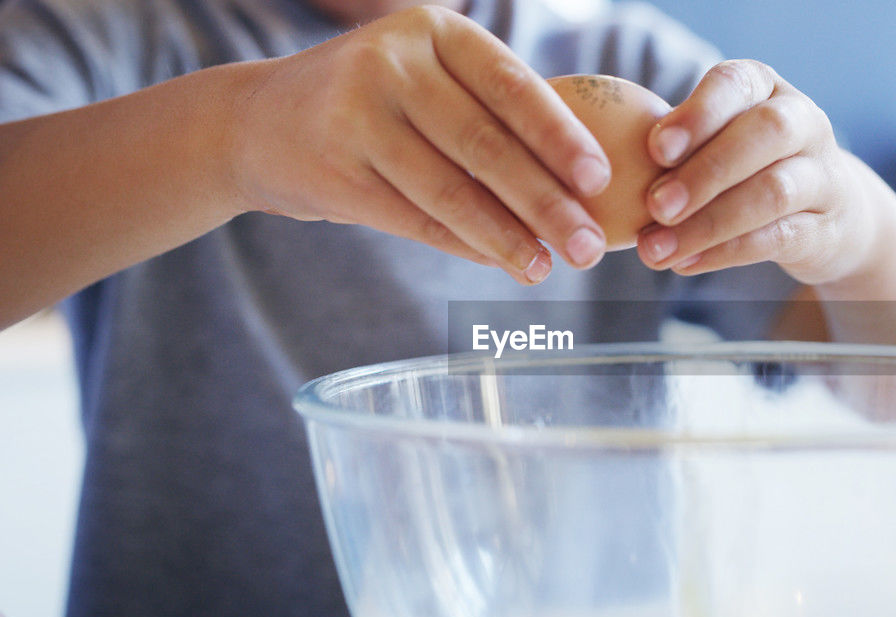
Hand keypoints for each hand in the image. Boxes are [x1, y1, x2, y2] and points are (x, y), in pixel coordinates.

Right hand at [230, 6, 611, 283]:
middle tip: (589, 246)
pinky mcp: (334, 171)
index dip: (560, 135)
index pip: (511, 85)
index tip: (601, 180)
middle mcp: (391, 63)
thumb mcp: (425, 76)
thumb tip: (585, 180)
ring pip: (452, 190)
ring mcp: (356, 115)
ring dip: (508, 237)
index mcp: (432, 30)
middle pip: (486, 144)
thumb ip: (490, 109)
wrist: (257, 123)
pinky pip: (417, 218)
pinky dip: (466, 246)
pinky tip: (501, 263)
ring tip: (548, 268)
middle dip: (546, 202)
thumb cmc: (374, 104)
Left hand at [635, 60, 871, 284]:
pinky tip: (685, 264)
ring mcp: (823, 175)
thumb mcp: (718, 142)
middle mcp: (804, 122)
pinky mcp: (828, 228)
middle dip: (706, 170)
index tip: (656, 148)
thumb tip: (605, 169)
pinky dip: (726, 253)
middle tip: (655, 206)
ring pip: (773, 192)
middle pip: (766, 133)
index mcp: (767, 89)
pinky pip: (779, 238)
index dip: (699, 114)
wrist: (831, 217)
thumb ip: (677, 148)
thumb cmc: (748, 170)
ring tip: (656, 248)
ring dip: (709, 223)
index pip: (737, 83)